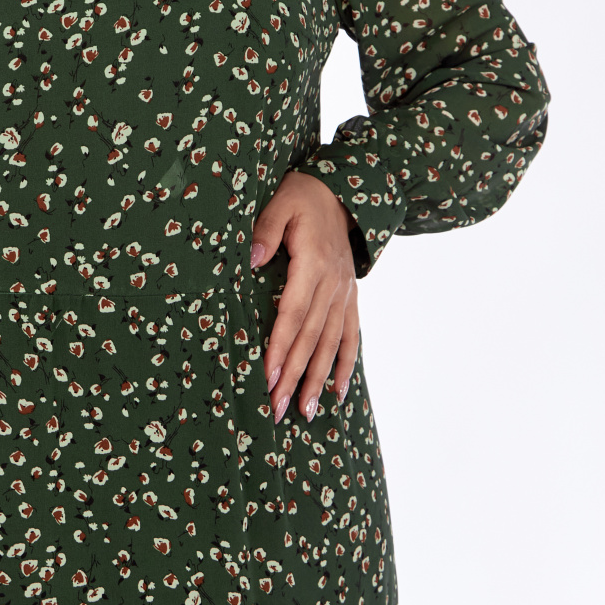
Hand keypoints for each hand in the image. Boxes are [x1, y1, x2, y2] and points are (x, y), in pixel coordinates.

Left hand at [250, 170, 359, 422]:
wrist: (342, 192)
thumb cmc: (303, 196)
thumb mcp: (281, 201)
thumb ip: (266, 229)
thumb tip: (253, 259)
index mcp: (313, 263)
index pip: (293, 313)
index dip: (280, 346)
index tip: (267, 375)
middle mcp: (333, 284)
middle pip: (311, 337)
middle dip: (294, 374)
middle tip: (278, 407)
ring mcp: (345, 293)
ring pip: (332, 343)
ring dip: (318, 379)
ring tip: (304, 411)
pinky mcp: (351, 297)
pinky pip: (352, 335)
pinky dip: (346, 365)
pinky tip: (338, 392)